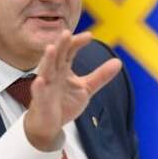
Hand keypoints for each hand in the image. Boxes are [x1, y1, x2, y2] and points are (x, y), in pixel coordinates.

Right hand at [24, 30, 121, 150]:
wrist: (49, 125)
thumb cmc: (64, 103)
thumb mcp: (86, 88)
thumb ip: (100, 75)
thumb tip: (118, 61)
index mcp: (63, 68)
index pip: (69, 51)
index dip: (77, 43)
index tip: (89, 36)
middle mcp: (53, 74)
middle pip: (57, 56)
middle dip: (61, 45)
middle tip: (66, 33)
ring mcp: (46, 86)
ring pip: (45, 70)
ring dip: (48, 59)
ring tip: (50, 48)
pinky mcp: (40, 100)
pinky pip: (39, 92)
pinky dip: (39, 86)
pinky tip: (40, 80)